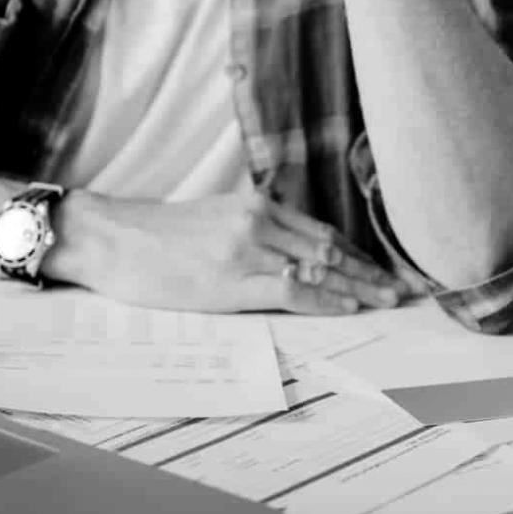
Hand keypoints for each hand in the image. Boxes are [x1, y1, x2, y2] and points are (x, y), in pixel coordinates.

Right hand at [53, 189, 417, 315]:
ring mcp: (246, 250)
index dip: (356, 252)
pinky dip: (326, 299)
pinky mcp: (231, 280)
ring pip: (319, 268)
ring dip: (359, 286)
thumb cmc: (155, 236)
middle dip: (368, 270)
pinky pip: (292, 291)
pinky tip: (348, 307)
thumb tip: (285, 253)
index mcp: (255, 206)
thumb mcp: (213, 219)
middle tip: (401, 288)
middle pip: (329, 248)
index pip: (320, 231)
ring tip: (388, 300)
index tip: (381, 268)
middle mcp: (258, 221)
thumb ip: (251, 229)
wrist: (111, 237)